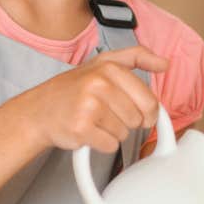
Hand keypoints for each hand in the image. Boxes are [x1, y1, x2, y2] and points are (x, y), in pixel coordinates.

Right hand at [17, 47, 168, 152]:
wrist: (38, 111)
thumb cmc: (72, 89)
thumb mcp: (102, 63)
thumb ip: (136, 57)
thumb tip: (165, 63)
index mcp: (109, 67)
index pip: (148, 98)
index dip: (149, 111)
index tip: (144, 113)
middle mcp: (99, 83)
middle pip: (138, 117)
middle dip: (129, 122)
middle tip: (110, 116)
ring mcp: (89, 105)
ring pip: (125, 132)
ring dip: (113, 132)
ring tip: (95, 121)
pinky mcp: (81, 128)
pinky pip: (111, 145)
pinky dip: (102, 144)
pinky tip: (89, 132)